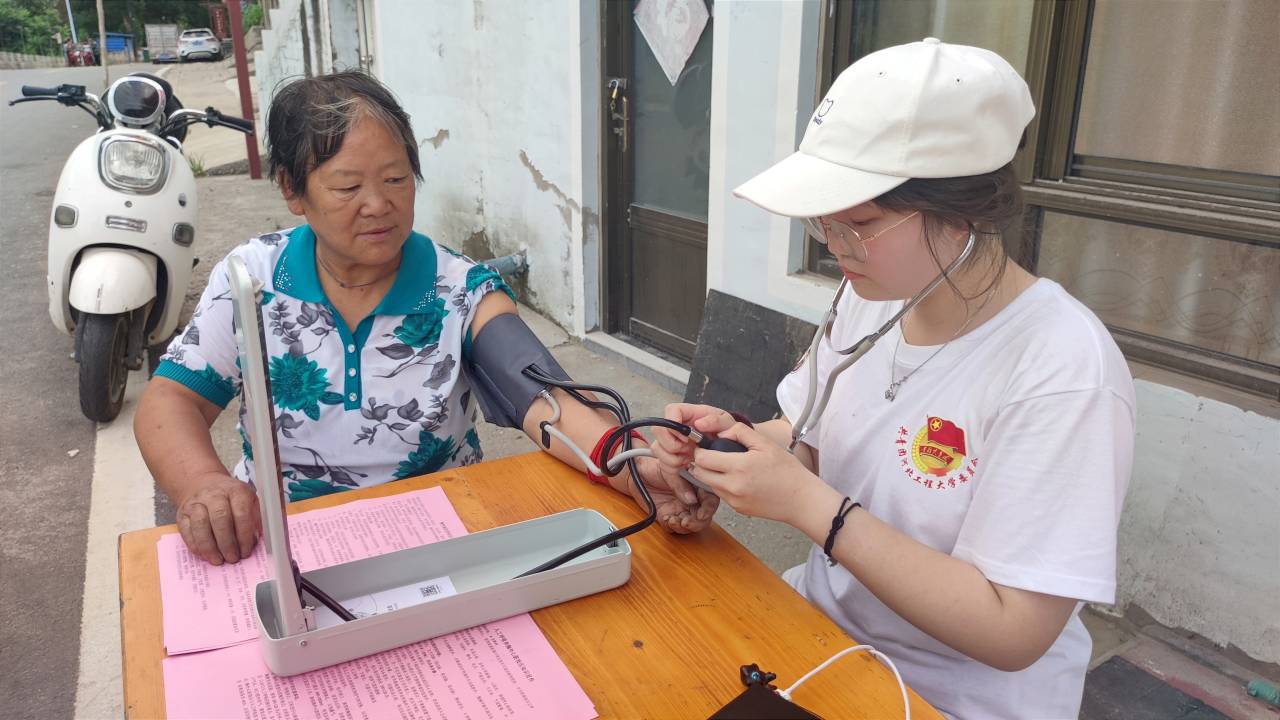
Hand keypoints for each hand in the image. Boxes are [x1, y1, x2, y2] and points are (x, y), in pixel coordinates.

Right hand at [175, 472, 260, 564]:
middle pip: (220, 519)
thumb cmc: (232, 498)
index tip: (246, 551)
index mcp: (236, 491)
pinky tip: (204, 555)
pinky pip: (187, 531)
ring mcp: (196, 503)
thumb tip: (258, 541)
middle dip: (227, 543)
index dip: (244, 535)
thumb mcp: (250, 501)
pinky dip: (195, 545)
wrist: (204, 484)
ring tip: (218, 560)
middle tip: (232, 558)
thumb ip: (255, 519)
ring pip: (201, 525)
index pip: (241, 513)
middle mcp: (214, 494)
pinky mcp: (182, 513)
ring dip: (210, 547)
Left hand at [623, 456, 718, 533]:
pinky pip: (675, 528)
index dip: (709, 508)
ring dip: (685, 527)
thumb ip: (681, 484)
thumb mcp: (669, 470)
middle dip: (697, 523)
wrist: (634, 473)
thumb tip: (691, 499)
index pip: (710, 498)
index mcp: (696, 484)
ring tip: (674, 520)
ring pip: (692, 524)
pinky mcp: (668, 516)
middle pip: (704, 516)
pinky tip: (666, 519)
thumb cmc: (653, 466)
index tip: (702, 514)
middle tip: (687, 522)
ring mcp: (680, 508)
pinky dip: (673, 527)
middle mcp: (691, 498)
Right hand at [647, 403, 738, 499]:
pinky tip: (686, 464)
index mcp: (688, 413)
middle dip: (672, 445)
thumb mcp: (727, 424)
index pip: (671, 410)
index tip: (685, 437)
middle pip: (658, 430)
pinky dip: (674, 468)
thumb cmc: (725, 433)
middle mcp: (675, 425)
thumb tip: (699, 424)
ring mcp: (669, 440)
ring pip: (657, 449)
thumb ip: (716, 420)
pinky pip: (662, 463)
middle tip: (688, 450)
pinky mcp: (668, 455)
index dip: (673, 424)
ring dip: (674, 458)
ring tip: (689, 457)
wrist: (725, 450)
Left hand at [687, 422, 824, 523]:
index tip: (706, 445)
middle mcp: (732, 486)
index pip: (702, 459)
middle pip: (699, 474)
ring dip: (710, 474)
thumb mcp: (765, 443)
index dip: (700, 450)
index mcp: (739, 467)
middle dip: (700, 463)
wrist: (801, 499)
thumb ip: (740, 432)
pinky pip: (721, 495)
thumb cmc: (787, 471)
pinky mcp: (738, 509)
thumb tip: (720, 432)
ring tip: (725, 465)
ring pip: (708, 485)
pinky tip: (737, 478)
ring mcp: (734, 500)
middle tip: (711, 454)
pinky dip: (722, 485)